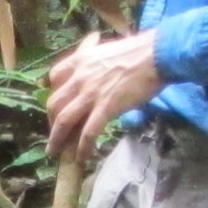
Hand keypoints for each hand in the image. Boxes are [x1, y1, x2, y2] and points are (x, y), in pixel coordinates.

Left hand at [46, 29, 163, 157]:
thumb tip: (93, 68)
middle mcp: (79, 77)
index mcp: (79, 60)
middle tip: (55, 132)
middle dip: (51, 121)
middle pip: (54, 103)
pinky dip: (83, 147)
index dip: (53, 93)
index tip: (56, 104)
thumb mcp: (105, 50)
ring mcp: (91, 94)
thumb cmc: (137, 52)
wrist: (157, 55)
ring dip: (57, 139)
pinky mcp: (106, 107)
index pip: (54, 77)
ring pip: (64, 120)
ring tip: (56, 152)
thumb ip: (93, 60)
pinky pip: (88, 132)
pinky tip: (82, 156)